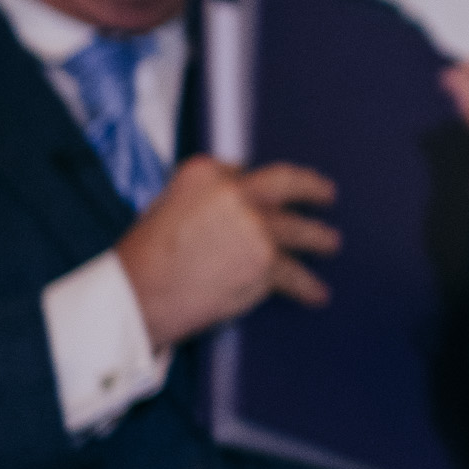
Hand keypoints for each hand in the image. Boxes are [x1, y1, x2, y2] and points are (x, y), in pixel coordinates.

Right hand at [115, 158, 339, 349]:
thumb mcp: (163, 207)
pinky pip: (295, 274)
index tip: (275, 189)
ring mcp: (256, 227)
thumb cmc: (143, 259)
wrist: (138, 297)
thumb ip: (201, 198)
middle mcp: (235, 193)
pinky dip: (307, 286)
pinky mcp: (266, 262)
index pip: (243, 171)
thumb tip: (231, 205)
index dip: (258, 185)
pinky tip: (318, 293)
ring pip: (300, 230)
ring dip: (319, 238)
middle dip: (312, 188)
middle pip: (287, 183)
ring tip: (331, 243)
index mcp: (203, 173)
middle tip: (327, 194)